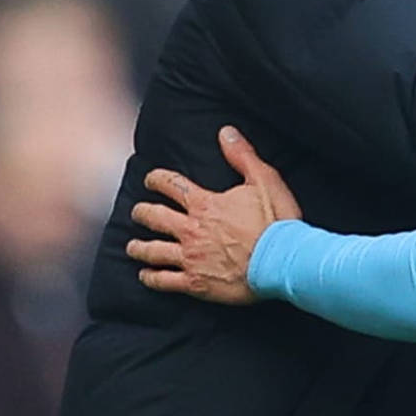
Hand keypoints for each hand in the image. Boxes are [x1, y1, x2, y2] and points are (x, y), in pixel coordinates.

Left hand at [129, 127, 301, 304]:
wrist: (282, 262)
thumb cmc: (276, 223)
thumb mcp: (264, 180)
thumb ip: (242, 156)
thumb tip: (225, 132)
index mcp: (205, 204)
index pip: (171, 185)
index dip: (156, 179)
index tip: (150, 179)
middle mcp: (191, 230)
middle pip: (154, 217)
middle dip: (141, 213)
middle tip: (137, 212)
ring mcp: (191, 257)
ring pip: (153, 251)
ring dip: (139, 247)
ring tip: (132, 246)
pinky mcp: (196, 283)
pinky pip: (165, 281)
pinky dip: (151, 278)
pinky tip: (146, 275)